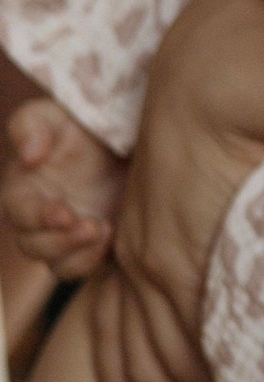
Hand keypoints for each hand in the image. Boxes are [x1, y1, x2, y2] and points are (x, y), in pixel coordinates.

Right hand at [4, 95, 124, 274]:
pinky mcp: (95, 245)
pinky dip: (95, 259)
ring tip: (104, 230)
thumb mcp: (54, 114)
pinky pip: (86, 267)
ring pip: (59, 265)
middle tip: (89, 226)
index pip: (18, 213)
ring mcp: (67, 235)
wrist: (126, 137)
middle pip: (34, 246)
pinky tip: (114, 236)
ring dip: (78, 255)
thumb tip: (28, 157)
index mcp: (23, 189)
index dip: (37, 217)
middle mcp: (41, 218)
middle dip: (58, 241)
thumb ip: (30, 126)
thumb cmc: (79, 124)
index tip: (63, 213)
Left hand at [89, 0, 263, 381]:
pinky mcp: (176, 258)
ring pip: (156, 357)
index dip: (134, 372)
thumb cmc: (254, 99)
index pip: (126, 318)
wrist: (230, 66)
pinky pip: (180, 340)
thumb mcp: (237, 163)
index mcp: (146, 225)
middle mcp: (137, 247)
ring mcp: (152, 255)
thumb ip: (251, 205)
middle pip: (133, 351)